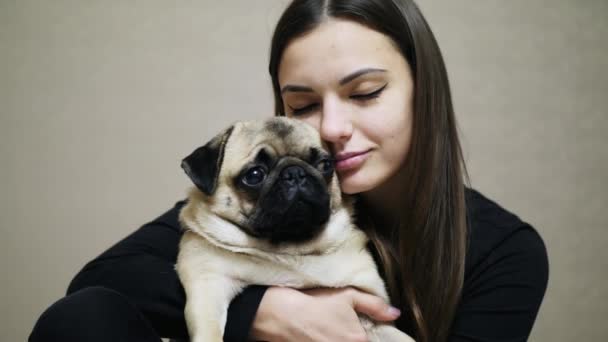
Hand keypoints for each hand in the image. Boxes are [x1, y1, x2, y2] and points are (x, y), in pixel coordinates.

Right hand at [250, 286, 400, 341]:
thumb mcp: (348, 296)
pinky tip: (322, 336)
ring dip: (340, 339)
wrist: (281, 315)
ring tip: (329, 332)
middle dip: (355, 338)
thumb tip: (395, 313)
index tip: (360, 331)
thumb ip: (375, 305)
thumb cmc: (315, 303)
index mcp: (359, 340)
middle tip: (340, 328)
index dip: (368, 336)